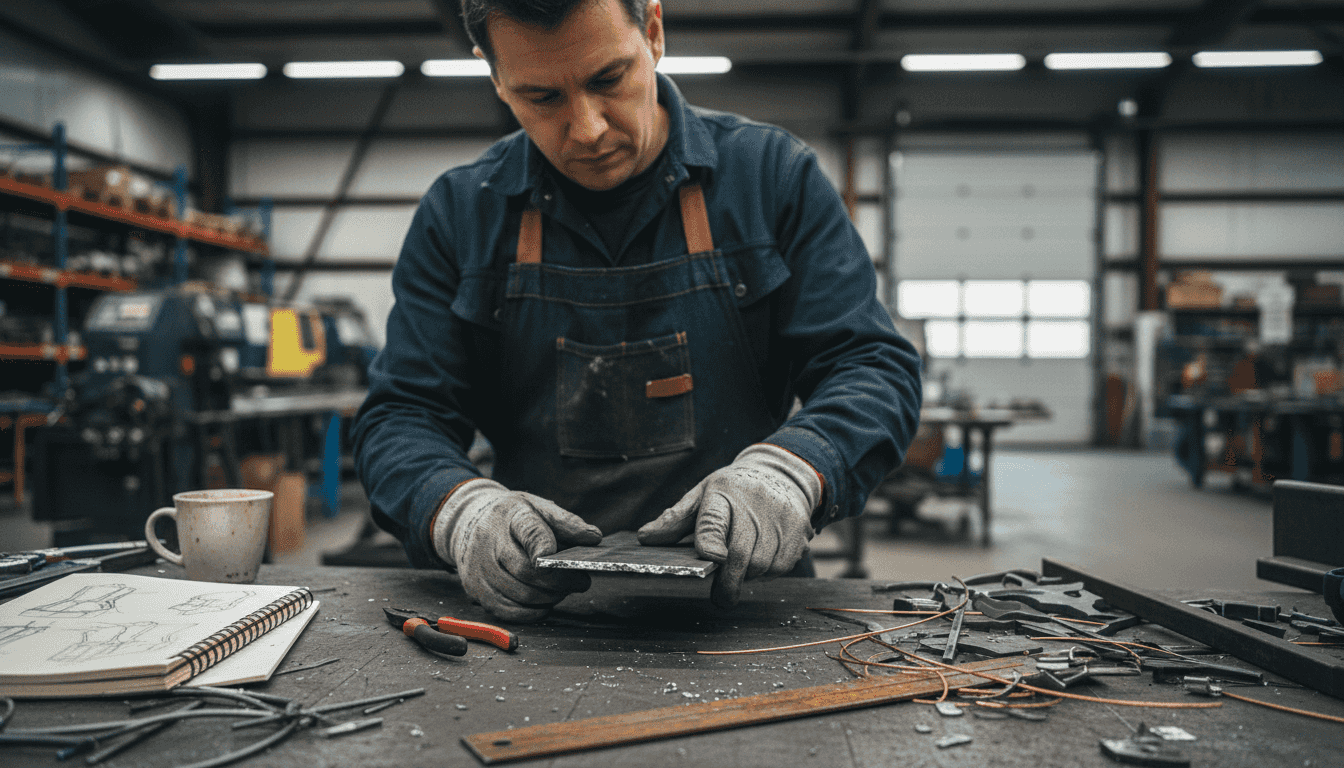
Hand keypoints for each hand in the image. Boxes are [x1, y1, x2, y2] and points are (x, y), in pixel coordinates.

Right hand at [433, 479, 602, 621]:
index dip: (542, 546)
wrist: (467, 521)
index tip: (555, 558)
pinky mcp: (475, 589)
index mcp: (510, 516)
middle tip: (580, 581)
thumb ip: (566, 522)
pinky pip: (507, 611)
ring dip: (549, 598)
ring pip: (520, 595)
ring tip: (563, 590)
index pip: (529, 532)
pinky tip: (544, 603)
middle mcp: (490, 542)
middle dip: (560, 581)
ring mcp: (479, 568)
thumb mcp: (537, 507)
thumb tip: (594, 537)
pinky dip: (531, 612)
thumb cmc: (511, 517)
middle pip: (527, 571)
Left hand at [637, 444, 821, 606]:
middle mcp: (754, 504)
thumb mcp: (702, 494)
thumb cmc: (735, 490)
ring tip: (740, 569)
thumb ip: (675, 519)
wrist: (784, 474)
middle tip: (720, 597)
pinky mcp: (798, 533)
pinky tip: (760, 561)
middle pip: (740, 552)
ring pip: (762, 564)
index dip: (711, 541)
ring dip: (748, 575)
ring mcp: (779, 519)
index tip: (712, 558)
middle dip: (729, 580)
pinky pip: (781, 567)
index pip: (714, 520)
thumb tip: (645, 538)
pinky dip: (767, 572)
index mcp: (723, 493)